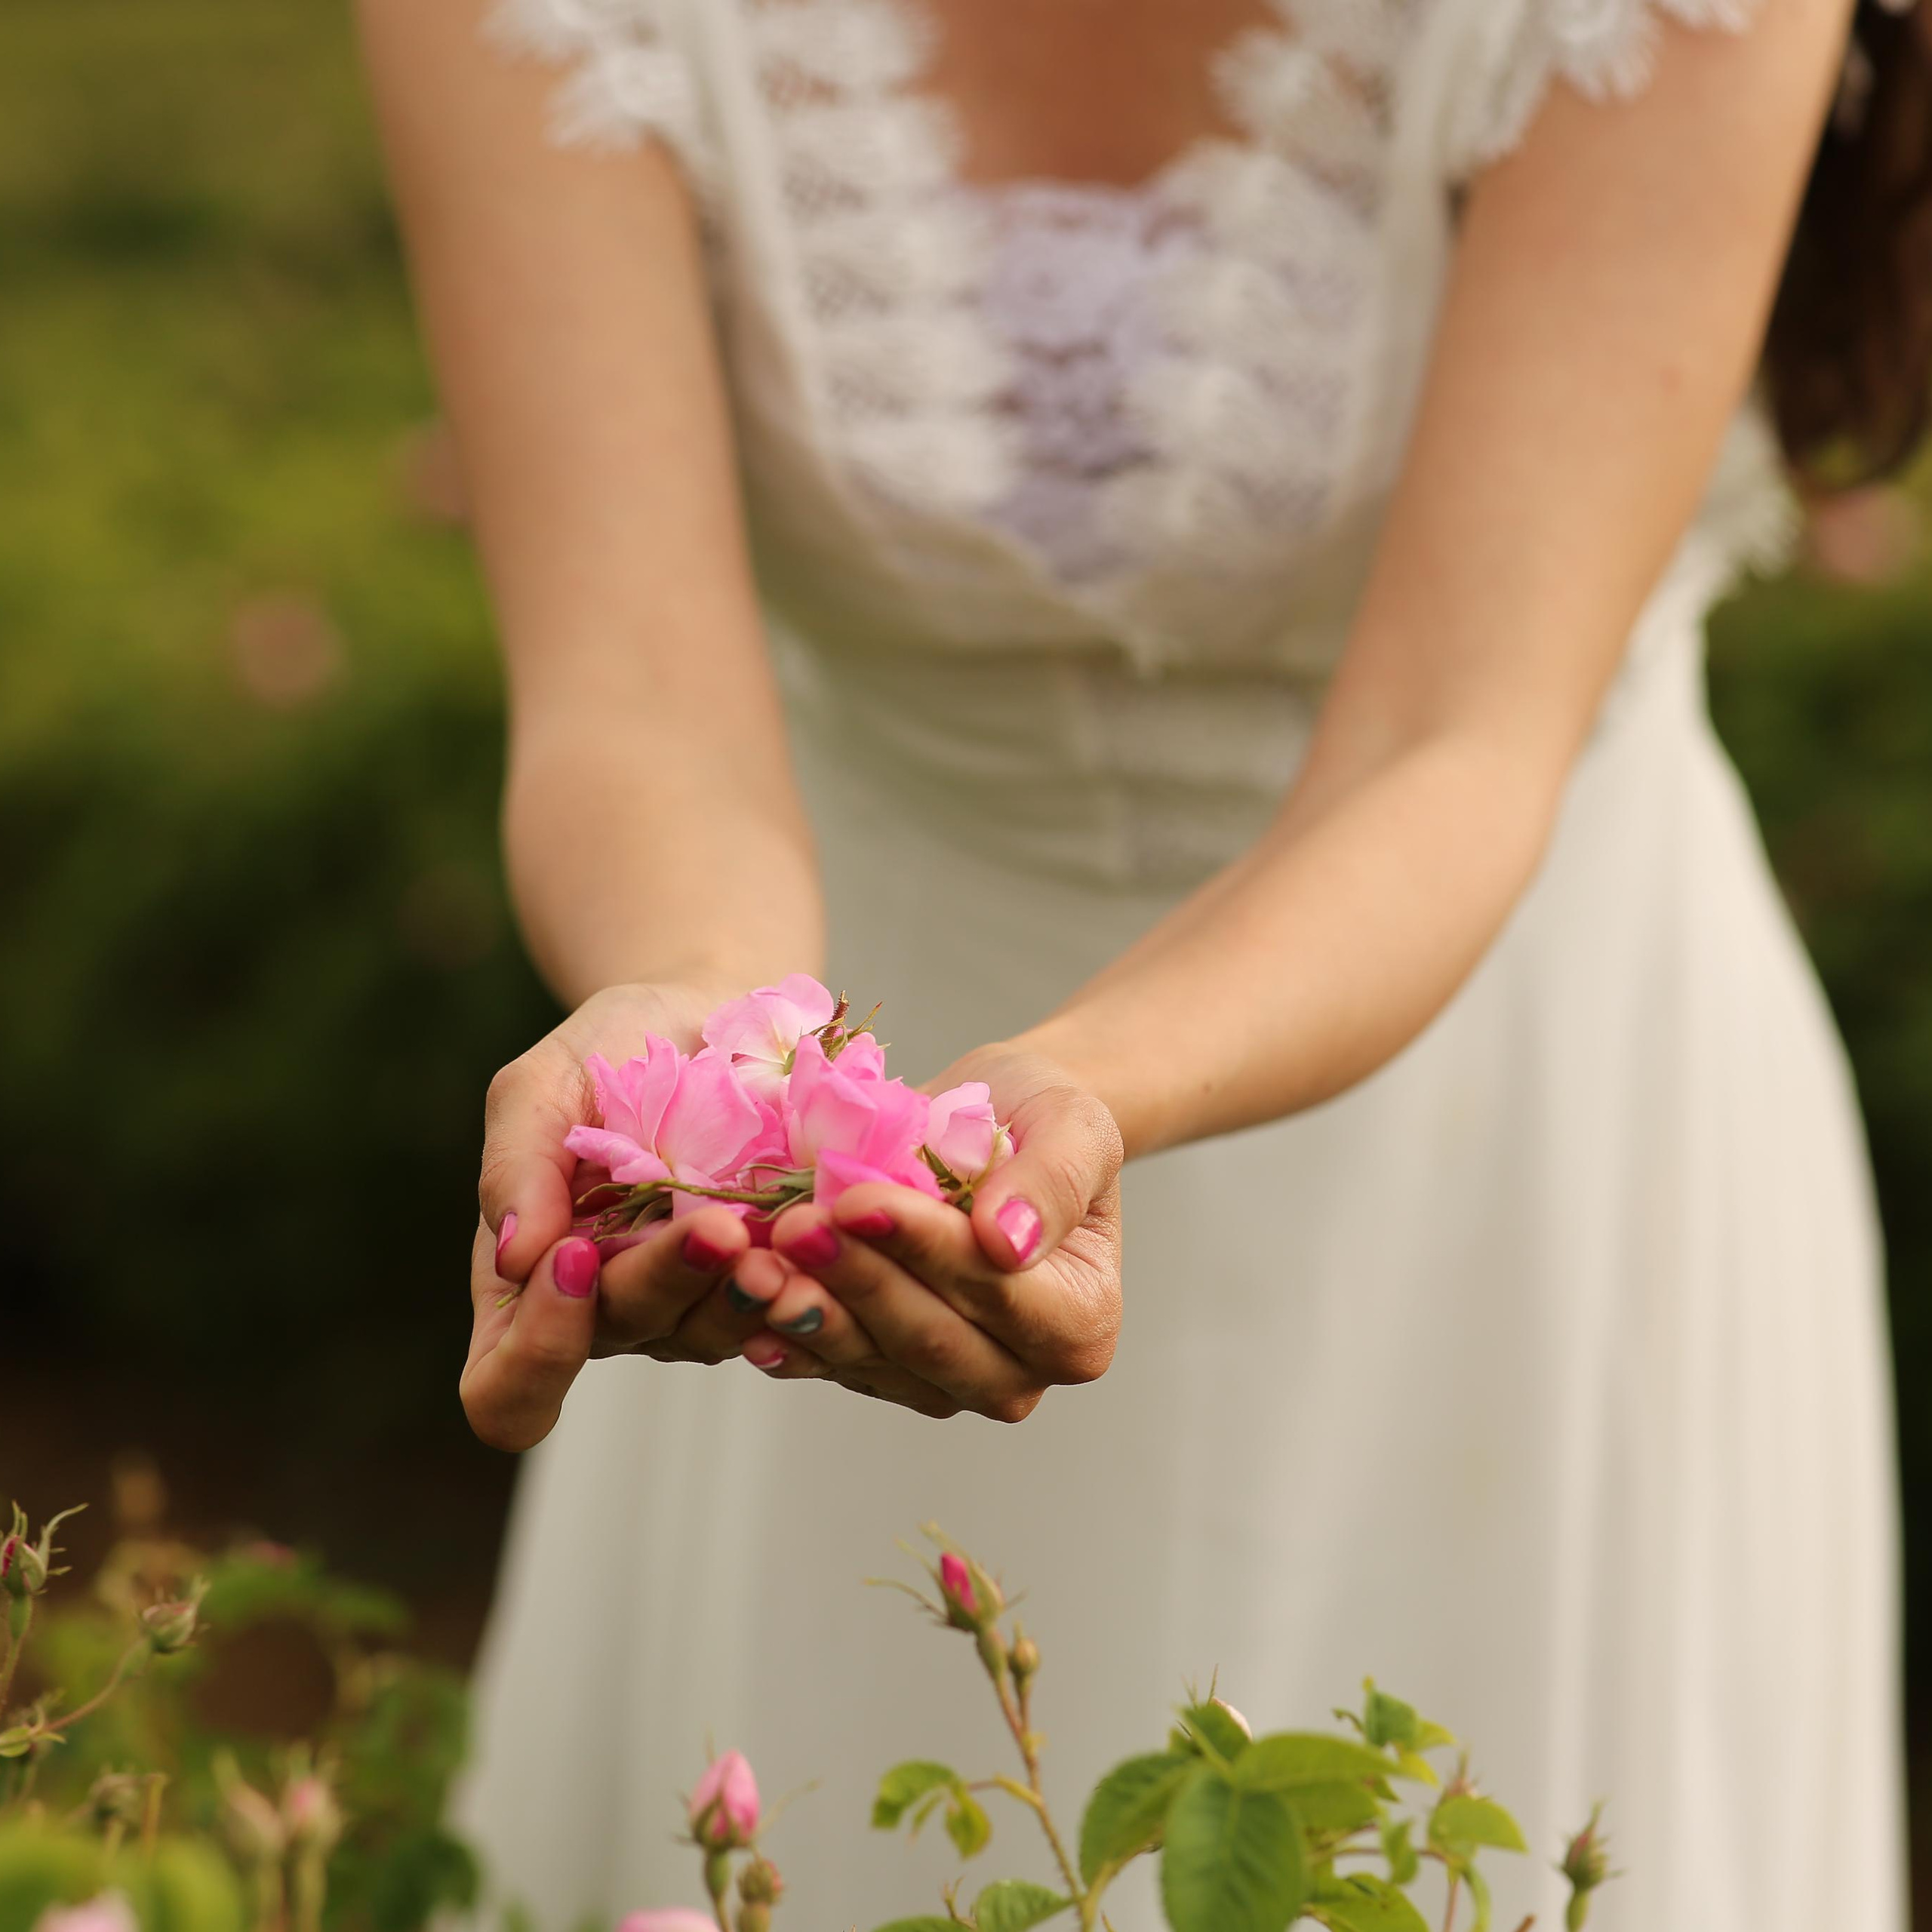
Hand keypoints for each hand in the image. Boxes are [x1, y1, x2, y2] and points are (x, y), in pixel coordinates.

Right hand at [464, 979, 825, 1450]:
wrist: (704, 1016)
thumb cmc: (605, 1052)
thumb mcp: (540, 1087)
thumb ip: (516, 1165)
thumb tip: (518, 1257)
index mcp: (529, 1288)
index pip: (506, 1389)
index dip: (536, 1353)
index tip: (575, 1259)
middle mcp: (605, 1312)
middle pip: (622, 1339)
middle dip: (665, 1282)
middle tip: (714, 1227)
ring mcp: (686, 1306)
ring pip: (707, 1336)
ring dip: (741, 1296)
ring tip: (776, 1242)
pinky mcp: (758, 1285)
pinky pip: (777, 1315)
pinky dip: (797, 1287)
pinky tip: (820, 1247)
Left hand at [734, 1044, 1124, 1422]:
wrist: (992, 1123)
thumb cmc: (1040, 1120)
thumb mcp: (1073, 1124)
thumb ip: (1053, 1182)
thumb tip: (1008, 1242)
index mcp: (1082, 1325)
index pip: (996, 1293)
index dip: (924, 1249)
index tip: (859, 1201)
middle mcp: (1020, 1374)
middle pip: (929, 1340)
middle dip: (857, 1282)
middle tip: (796, 1228)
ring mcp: (947, 1383)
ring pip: (872, 1360)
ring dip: (810, 1316)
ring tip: (757, 1266)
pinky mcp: (886, 1374)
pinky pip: (834, 1362)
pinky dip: (787, 1334)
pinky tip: (747, 1303)